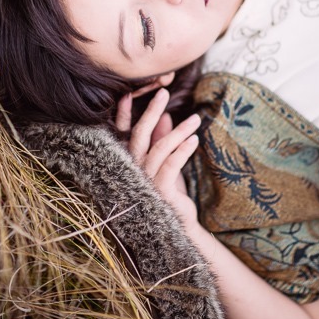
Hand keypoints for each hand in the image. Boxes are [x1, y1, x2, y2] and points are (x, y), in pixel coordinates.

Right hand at [116, 88, 200, 228]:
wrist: (180, 225)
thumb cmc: (170, 192)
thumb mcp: (166, 162)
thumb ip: (162, 140)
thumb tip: (166, 116)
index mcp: (130, 161)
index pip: (124, 134)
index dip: (124, 114)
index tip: (129, 94)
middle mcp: (133, 170)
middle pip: (140, 135)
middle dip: (151, 111)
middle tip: (163, 92)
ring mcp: (145, 181)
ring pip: (160, 148)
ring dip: (178, 131)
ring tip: (195, 120)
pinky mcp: (160, 191)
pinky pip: (171, 164)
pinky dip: (183, 149)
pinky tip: (195, 139)